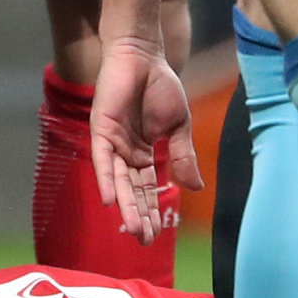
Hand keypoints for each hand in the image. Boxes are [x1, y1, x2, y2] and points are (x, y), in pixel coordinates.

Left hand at [88, 30, 201, 243]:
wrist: (143, 56)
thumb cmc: (161, 86)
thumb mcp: (178, 126)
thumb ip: (183, 156)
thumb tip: (196, 188)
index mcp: (144, 153)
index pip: (147, 189)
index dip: (152, 211)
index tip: (156, 236)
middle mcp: (126, 153)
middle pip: (132, 191)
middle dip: (139, 216)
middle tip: (144, 242)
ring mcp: (113, 143)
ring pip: (119, 181)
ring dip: (125, 205)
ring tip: (133, 229)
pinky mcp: (101, 130)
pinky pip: (102, 160)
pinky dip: (105, 179)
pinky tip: (109, 200)